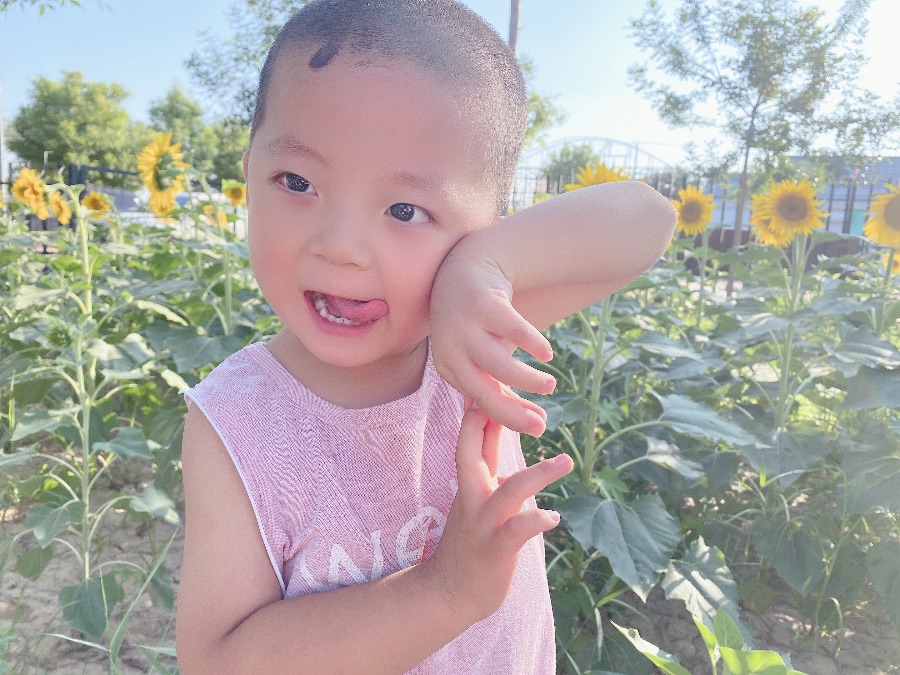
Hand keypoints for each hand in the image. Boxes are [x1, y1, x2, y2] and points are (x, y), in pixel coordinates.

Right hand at [422, 408, 572, 623]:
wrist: (449, 591)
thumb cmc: (471, 538)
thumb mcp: (476, 495)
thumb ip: (486, 461)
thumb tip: (497, 422)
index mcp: (471, 482)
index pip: (471, 438)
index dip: (481, 409)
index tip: (495, 378)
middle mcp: (474, 497)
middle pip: (473, 454)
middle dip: (491, 427)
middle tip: (514, 401)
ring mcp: (484, 523)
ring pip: (508, 491)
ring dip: (537, 474)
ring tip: (564, 461)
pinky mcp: (495, 550)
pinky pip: (516, 532)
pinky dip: (535, 521)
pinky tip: (553, 516)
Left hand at [430, 245, 556, 435]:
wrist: (465, 268)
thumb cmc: (477, 322)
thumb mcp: (477, 356)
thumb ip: (501, 386)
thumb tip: (534, 422)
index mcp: (449, 367)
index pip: (480, 401)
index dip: (509, 418)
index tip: (537, 429)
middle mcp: (451, 349)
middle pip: (484, 390)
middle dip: (514, 410)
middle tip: (543, 422)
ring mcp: (465, 326)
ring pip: (500, 365)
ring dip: (529, 380)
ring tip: (550, 384)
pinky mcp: (484, 305)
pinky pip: (514, 331)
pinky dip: (533, 345)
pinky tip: (546, 354)